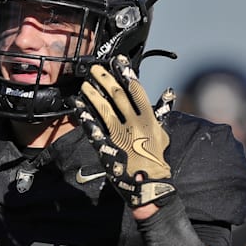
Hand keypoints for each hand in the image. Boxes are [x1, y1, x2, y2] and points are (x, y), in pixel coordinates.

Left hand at [72, 55, 176, 205]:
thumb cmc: (156, 159)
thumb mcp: (163, 133)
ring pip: (103, 109)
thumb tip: (169, 92)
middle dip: (105, 78)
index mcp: (148, 119)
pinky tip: (77, 105)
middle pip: (117, 95)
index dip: (126, 73)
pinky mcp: (106, 147)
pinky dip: (84, 115)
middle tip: (95, 68)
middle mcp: (133, 124)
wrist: (148, 185)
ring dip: (93, 94)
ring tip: (85, 83)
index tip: (117, 61)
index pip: (136, 90)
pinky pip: (93, 128)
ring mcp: (119, 135)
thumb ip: (162, 111)